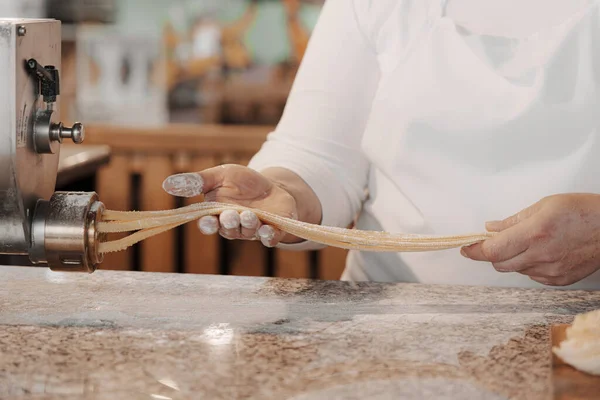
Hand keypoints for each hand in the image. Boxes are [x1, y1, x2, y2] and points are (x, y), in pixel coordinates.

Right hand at [162, 164, 297, 246]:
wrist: (273, 187)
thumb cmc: (243, 182)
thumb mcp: (220, 175)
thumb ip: (198, 181)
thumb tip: (167, 184)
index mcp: (217, 214)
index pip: (208, 224)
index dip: (207, 224)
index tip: (207, 220)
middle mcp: (234, 226)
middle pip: (228, 229)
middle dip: (229, 222)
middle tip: (231, 215)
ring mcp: (253, 230)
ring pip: (247, 232)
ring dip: (248, 225)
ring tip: (249, 215)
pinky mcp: (273, 231)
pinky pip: (269, 238)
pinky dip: (268, 235)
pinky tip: (267, 230)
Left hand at [461, 194, 599, 285]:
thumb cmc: (583, 212)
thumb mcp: (545, 206)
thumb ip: (514, 220)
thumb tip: (491, 228)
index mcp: (534, 233)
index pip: (493, 250)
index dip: (474, 250)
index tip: (465, 248)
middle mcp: (541, 255)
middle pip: (499, 264)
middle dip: (492, 253)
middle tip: (497, 241)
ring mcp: (551, 270)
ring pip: (515, 270)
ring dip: (512, 258)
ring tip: (527, 242)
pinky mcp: (560, 280)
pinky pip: (532, 276)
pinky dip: (529, 265)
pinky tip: (541, 252)